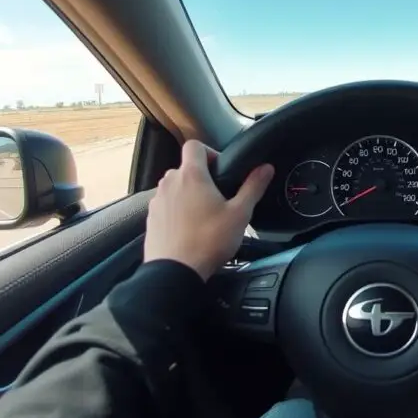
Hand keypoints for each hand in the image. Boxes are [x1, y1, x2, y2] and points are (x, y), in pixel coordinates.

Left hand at [145, 140, 274, 280]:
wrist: (175, 272)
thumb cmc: (208, 242)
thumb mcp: (240, 214)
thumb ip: (253, 187)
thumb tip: (265, 168)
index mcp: (192, 176)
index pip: (195, 145)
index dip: (209, 151)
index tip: (221, 168)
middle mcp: (170, 183)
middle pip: (185, 167)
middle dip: (201, 177)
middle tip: (218, 196)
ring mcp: (157, 201)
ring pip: (174, 187)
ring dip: (188, 194)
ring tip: (204, 216)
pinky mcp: (151, 219)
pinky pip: (166, 206)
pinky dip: (177, 211)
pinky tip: (190, 230)